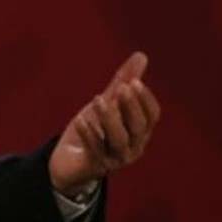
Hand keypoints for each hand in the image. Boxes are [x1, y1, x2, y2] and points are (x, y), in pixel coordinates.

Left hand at [49, 51, 160, 197]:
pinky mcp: (96, 166)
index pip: (152, 116)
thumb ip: (122, 82)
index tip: (134, 82)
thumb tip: (141, 55)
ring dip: (110, 118)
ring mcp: (116, 159)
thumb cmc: (93, 129)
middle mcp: (133, 147)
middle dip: (131, 107)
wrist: (68, 160)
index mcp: (140, 131)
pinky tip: (80, 120)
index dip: (145, 100)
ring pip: (119, 140)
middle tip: (121, 87)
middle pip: (139, 127)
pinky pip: (95, 150)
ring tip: (98, 99)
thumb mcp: (107, 103)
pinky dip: (89, 134)